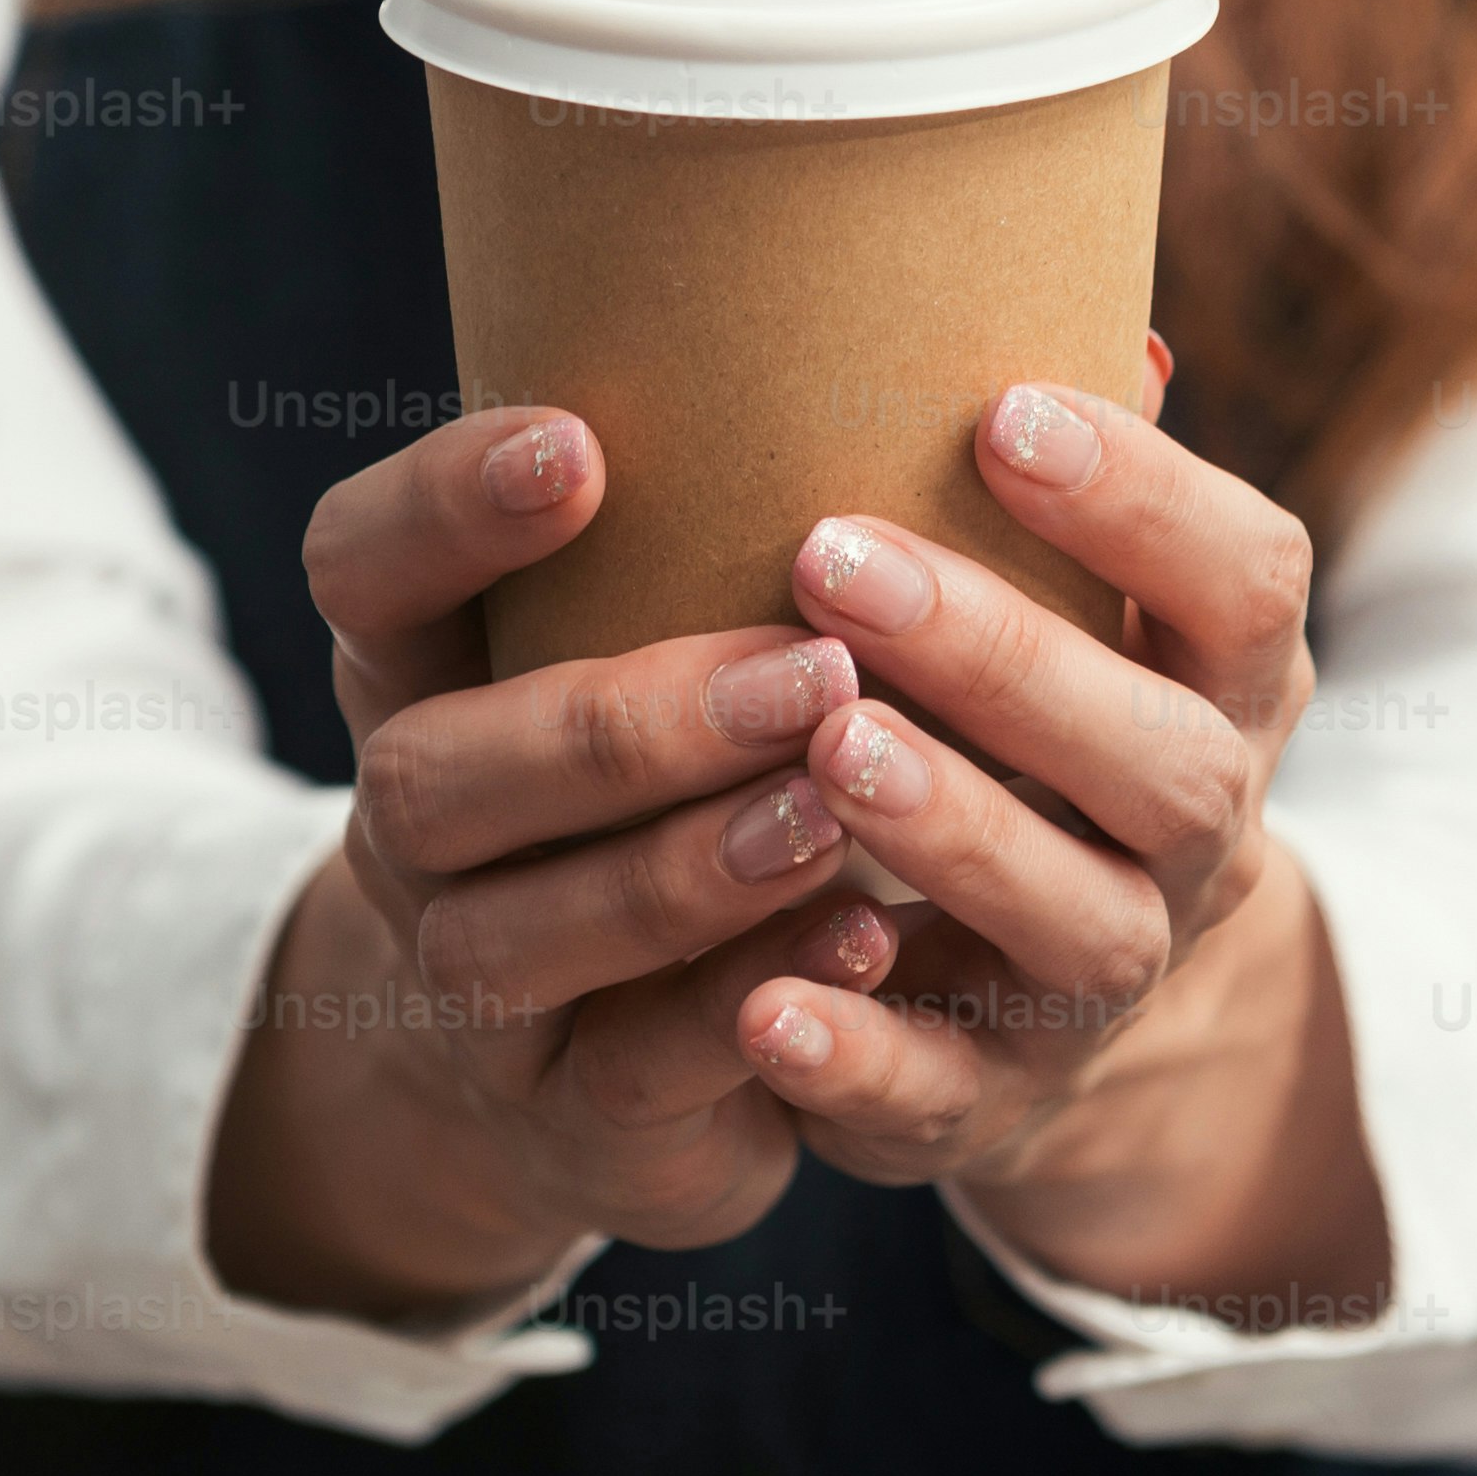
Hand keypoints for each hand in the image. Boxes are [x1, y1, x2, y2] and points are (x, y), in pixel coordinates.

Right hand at [198, 405, 900, 1316]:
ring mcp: (474, 984)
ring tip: (842, 801)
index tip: (585, 442)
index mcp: (426, 663)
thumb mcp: (678, 631)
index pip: (360, 566)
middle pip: (437, 773)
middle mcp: (417, 818)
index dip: (444, 507)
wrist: (603, 1042)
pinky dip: (754, 1018)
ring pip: (527, 936)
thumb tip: (1116, 359)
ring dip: (692, 867)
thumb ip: (795, 506)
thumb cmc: (689, 770)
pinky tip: (865, 949)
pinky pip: (639, 1078)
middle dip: (632, 719)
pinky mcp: (574, 1116)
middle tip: (819, 661)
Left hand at [734, 382, 1394, 1327]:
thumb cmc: (1028, 722)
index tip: (1000, 409)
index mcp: (1225, 685)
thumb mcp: (1073, 601)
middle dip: (1010, 656)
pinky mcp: (997, 1098)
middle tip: (832, 552)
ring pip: (1076, 924)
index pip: (1246, 584)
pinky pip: (942, 1096)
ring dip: (954, 831)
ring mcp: (1107, 978)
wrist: (1042, 988)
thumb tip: (1110, 323)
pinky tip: (754, 996)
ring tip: (827, 740)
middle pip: (1165, 759)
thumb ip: (1071, 485)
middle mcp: (1197, 835)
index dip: (1144, 502)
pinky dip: (856, 1052)